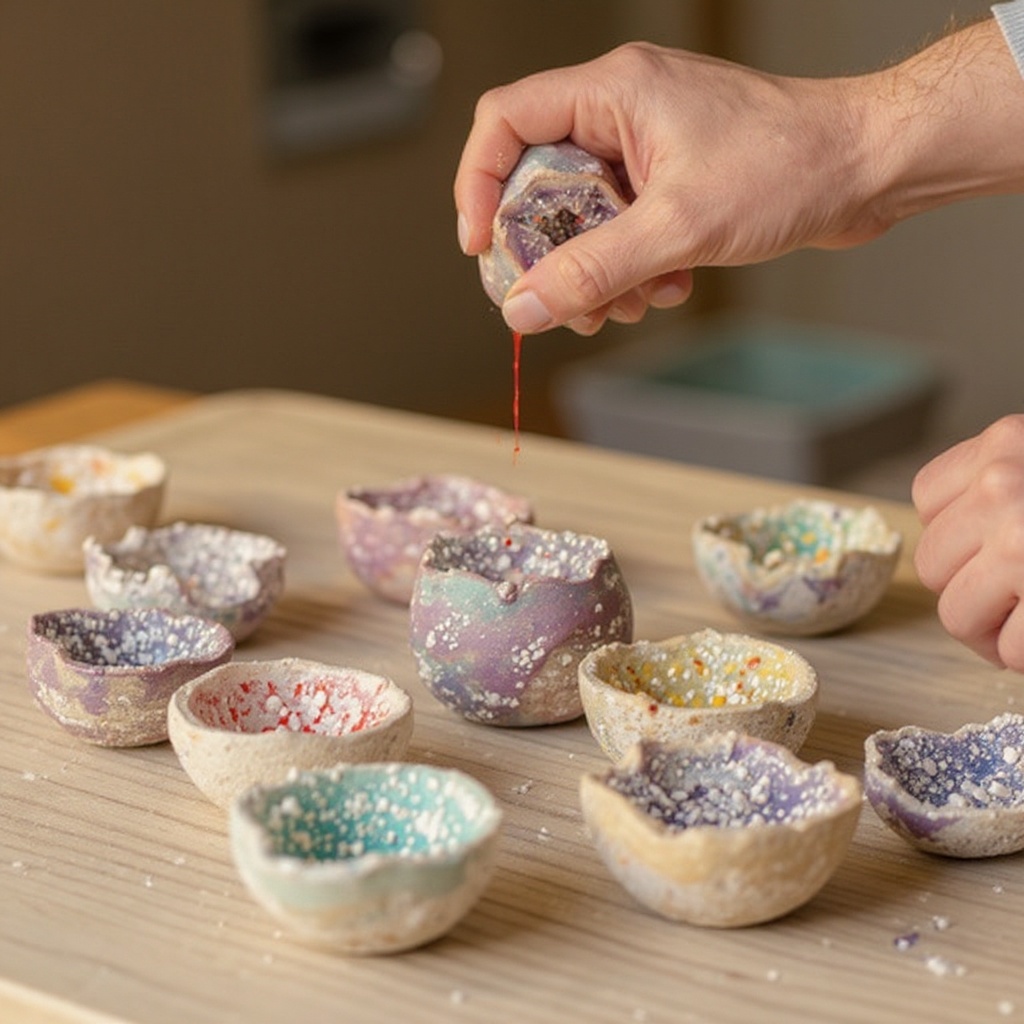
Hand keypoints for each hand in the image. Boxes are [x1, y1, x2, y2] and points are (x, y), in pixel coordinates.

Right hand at [454, 42, 885, 334]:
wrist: (869, 166)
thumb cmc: (791, 164)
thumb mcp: (679, 227)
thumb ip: (593, 271)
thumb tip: (525, 307)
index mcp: (613, 93)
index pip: (504, 123)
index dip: (478, 184)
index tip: (482, 246)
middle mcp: (623, 112)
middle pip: (540, 184)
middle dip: (551, 254)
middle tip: (563, 300)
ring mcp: (648, 147)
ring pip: (582, 218)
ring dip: (597, 272)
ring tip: (629, 303)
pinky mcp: (672, 179)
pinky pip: (623, 230)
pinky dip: (634, 268)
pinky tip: (669, 286)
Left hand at [913, 416, 1023, 669]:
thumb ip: (1005, 486)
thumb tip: (957, 540)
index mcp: (1007, 442)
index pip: (929, 498)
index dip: (961, 537)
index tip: (999, 551)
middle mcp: (1002, 484)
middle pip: (933, 564)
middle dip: (974, 592)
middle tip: (1020, 600)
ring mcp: (1019, 540)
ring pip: (957, 614)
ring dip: (997, 633)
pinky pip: (1008, 650)